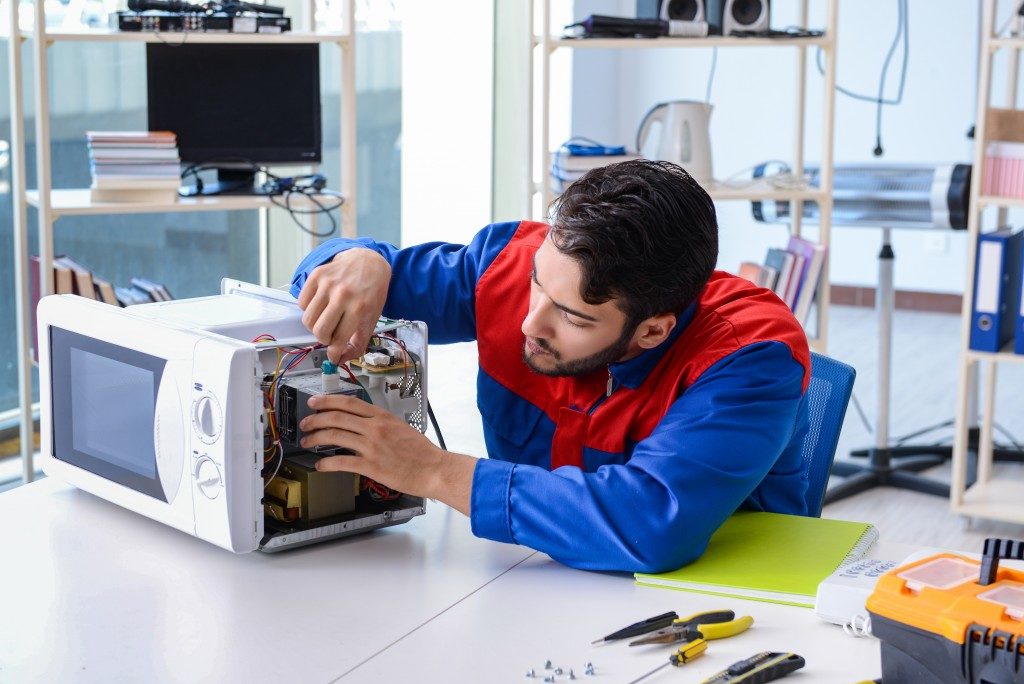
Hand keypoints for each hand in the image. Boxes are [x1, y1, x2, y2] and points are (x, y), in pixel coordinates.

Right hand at [297, 248, 390, 363]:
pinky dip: (308, 309)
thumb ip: (359, 343)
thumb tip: (340, 360)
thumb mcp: (372, 319)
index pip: (338, 340)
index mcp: (359, 308)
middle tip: (331, 335)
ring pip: (307, 319)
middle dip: (323, 339)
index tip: (333, 356)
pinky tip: (321, 306)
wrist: (369, 263)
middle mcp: (342, 295)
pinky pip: (301, 303)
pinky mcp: (316, 275)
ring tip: (325, 320)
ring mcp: (327, 284)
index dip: (333, 353)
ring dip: (314, 326)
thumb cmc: (371, 293)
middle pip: (319, 331)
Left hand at [300, 394, 474, 514]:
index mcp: (382, 417)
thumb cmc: (422, 452)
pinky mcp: (371, 466)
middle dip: (315, 419)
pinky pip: (342, 462)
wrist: (434, 469)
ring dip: (316, 438)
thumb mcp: (400, 428)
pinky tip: (320, 466)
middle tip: (305, 423)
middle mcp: (375, 429)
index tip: (315, 401)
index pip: (349, 402)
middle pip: (337, 417)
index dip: (328, 400)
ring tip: (307, 442)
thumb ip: (380, 424)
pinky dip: (327, 464)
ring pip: (335, 436)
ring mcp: (372, 447)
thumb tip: (361, 425)